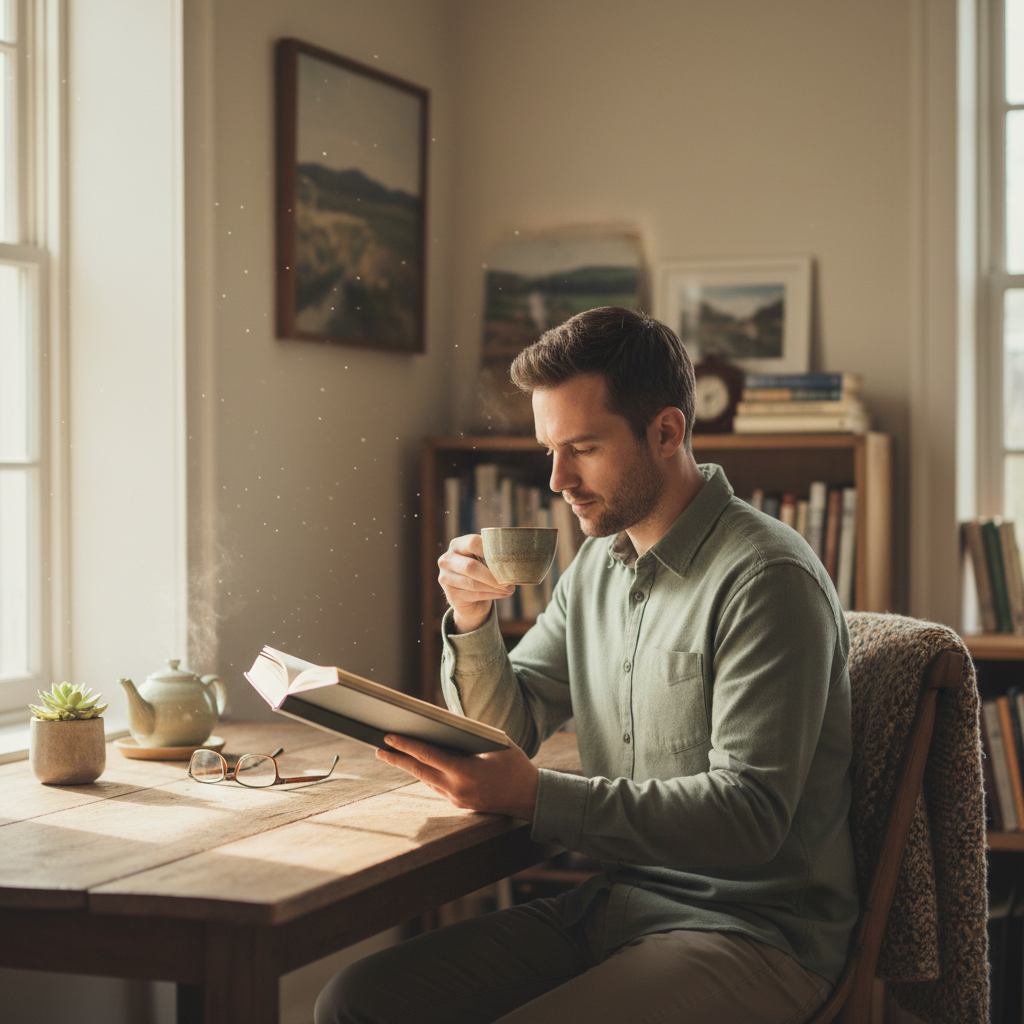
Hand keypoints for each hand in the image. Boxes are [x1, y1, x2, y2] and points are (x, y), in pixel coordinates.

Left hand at [376, 734, 539, 820]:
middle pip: (419, 772)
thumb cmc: (515, 765)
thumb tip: (445, 725)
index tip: (389, 737)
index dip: (406, 746)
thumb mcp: (495, 743)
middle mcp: (456, 789)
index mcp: (464, 772)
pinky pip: (437, 786)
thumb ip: (470, 735)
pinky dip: (426, 774)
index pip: (427, 756)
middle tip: (379, 749)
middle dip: (397, 759)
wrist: (530, 798)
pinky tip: (418, 766)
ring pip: (426, 780)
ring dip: (409, 767)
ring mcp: (457, 799)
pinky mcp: (460, 803)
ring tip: (393, 755)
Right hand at [438, 534, 515, 633]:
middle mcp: (447, 559)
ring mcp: (445, 577)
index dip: (491, 550)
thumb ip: (493, 557)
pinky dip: (492, 594)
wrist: (468, 597)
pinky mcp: (451, 594)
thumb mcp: (484, 560)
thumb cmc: (480, 572)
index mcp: (457, 545)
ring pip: (473, 583)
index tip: (508, 558)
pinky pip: (474, 594)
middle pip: (471, 567)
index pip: (473, 542)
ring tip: (510, 588)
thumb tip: (514, 561)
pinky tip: (503, 594)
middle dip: (493, 575)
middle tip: (510, 580)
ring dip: (494, 587)